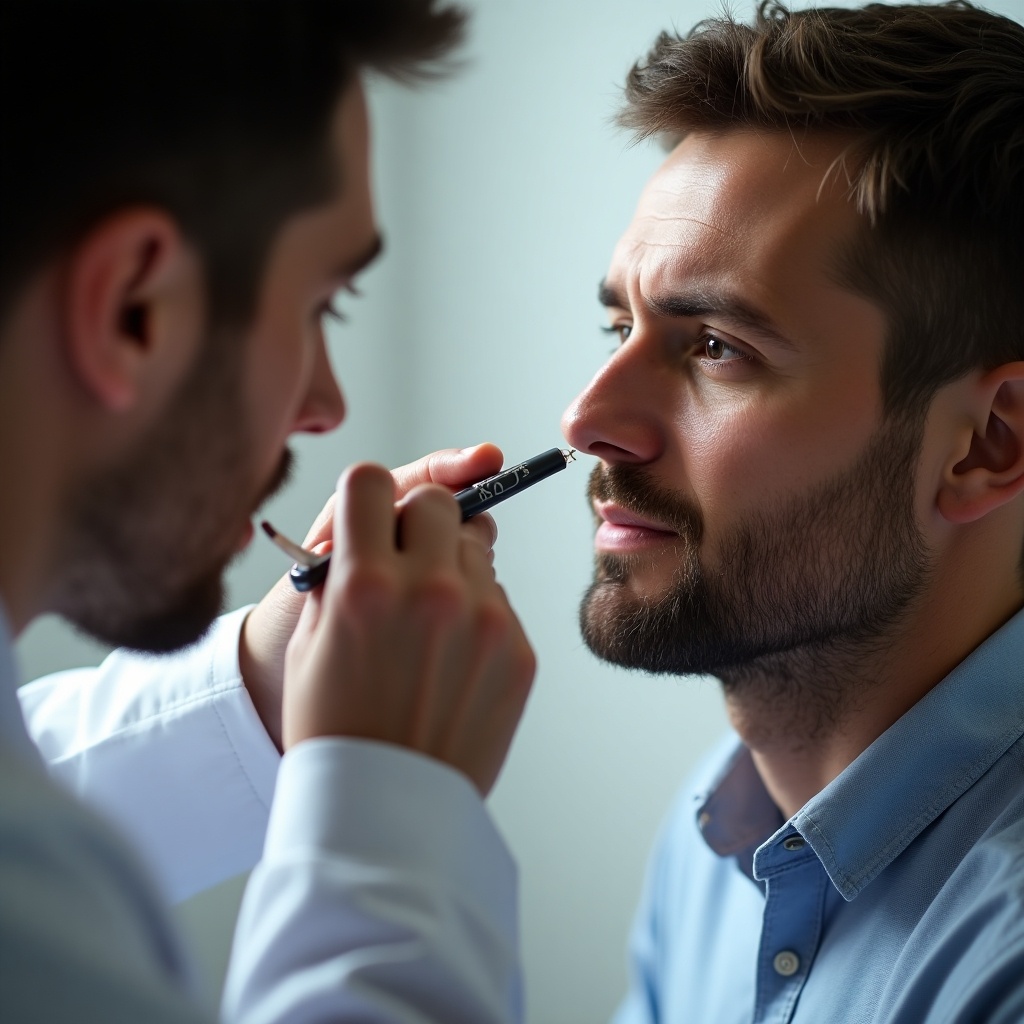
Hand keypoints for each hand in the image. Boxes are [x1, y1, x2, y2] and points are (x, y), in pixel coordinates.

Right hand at [282, 463, 535, 794]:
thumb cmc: (336, 727)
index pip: (370, 483)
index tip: (370, 516)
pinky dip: (478, 612)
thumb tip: (372, 523)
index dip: (366, 498)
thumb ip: (343, 570)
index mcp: (364, 583)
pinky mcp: (518, 649)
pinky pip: (499, 597)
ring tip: (430, 621)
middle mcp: (428, 590)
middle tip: (406, 560)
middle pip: (437, 501)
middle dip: (418, 522)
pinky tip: (453, 659)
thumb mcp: (313, 641)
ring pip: (475, 546)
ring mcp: (482, 619)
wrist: (385, 810)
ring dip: (452, 565)